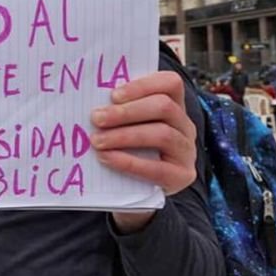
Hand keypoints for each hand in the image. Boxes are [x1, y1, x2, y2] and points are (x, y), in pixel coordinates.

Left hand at [91, 72, 197, 231]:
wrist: (136, 192)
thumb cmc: (125, 149)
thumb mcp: (125, 127)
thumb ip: (116, 111)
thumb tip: (88, 100)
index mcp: (174, 106)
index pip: (170, 83)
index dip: (142, 86)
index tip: (113, 95)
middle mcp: (185, 126)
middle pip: (164, 107)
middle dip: (126, 112)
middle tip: (96, 118)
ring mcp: (186, 151)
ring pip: (162, 134)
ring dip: (125, 135)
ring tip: (97, 141)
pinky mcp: (181, 176)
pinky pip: (158, 168)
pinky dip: (129, 162)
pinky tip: (106, 158)